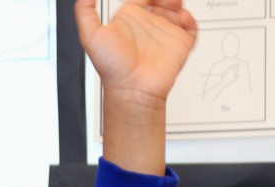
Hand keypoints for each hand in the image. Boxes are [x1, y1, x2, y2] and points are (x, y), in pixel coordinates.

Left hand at [75, 0, 197, 109]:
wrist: (132, 89)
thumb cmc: (112, 68)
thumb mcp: (90, 35)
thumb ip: (84, 11)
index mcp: (129, 19)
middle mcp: (147, 25)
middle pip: (161, 0)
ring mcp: (164, 34)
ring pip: (176, 10)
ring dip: (176, 3)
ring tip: (173, 4)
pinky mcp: (179, 45)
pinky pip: (190, 27)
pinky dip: (190, 19)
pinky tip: (183, 18)